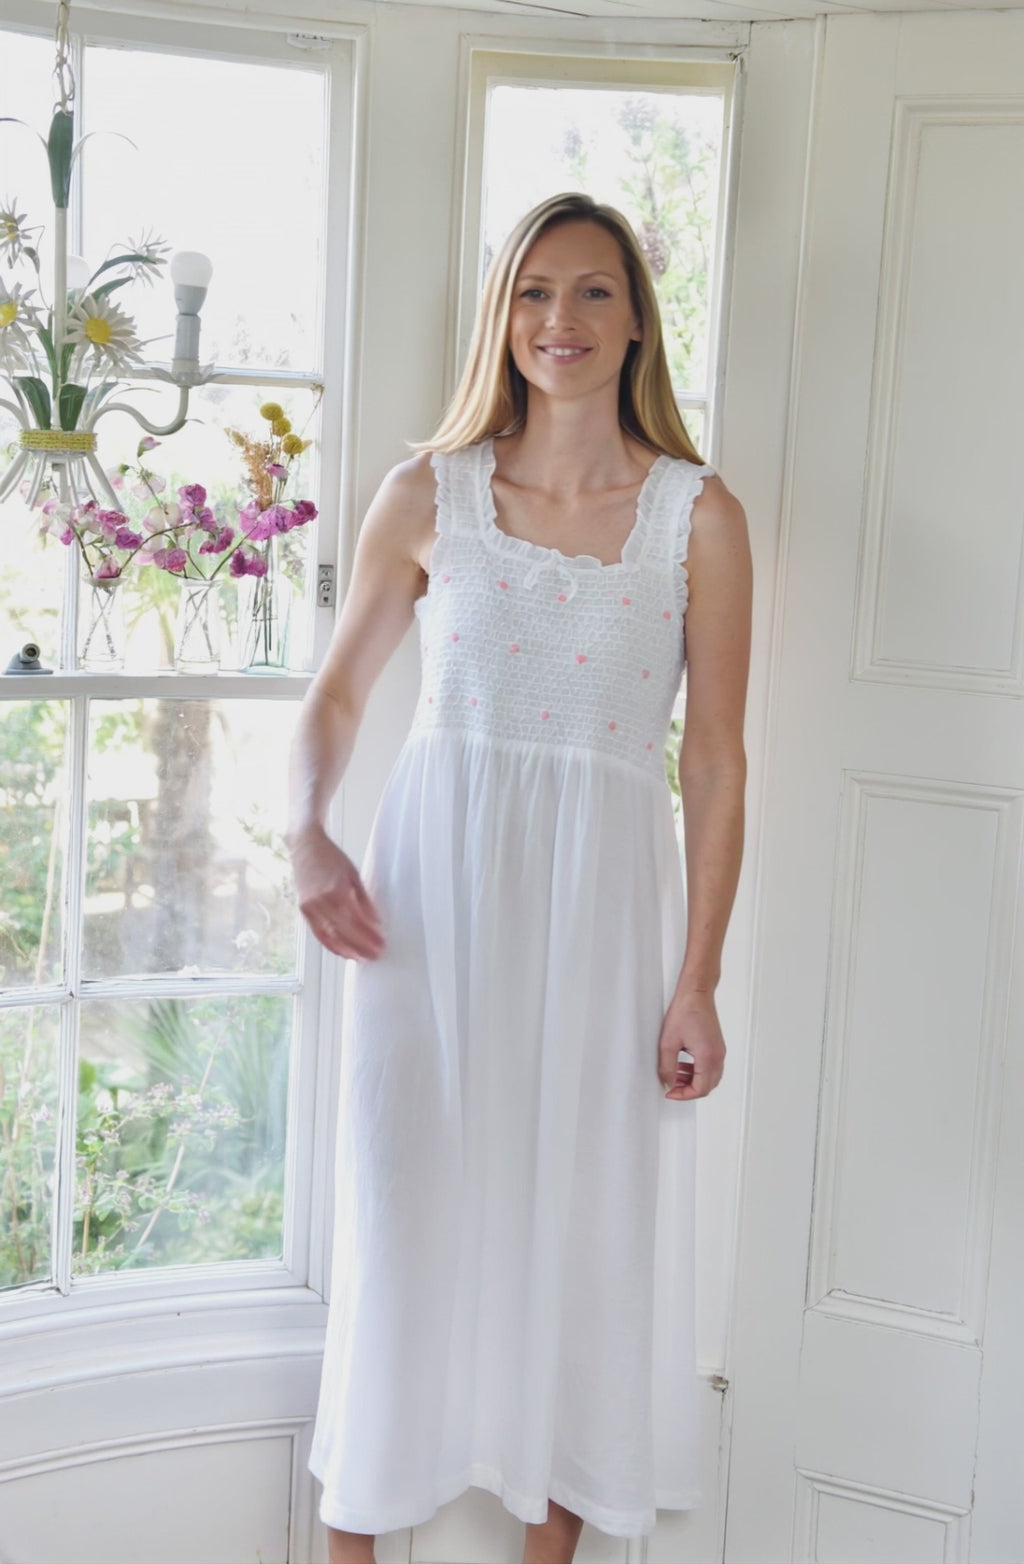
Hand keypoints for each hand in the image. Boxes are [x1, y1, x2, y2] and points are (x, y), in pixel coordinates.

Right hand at [288, 824, 385, 959]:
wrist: (305, 845)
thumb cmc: (331, 857)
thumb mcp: (353, 874)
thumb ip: (364, 899)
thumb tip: (376, 921)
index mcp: (336, 890)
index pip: (356, 921)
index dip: (369, 935)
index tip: (382, 943)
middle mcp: (321, 901)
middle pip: (344, 932)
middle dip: (362, 946)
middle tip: (376, 955)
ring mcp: (310, 906)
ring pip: (330, 936)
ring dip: (347, 950)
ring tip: (361, 958)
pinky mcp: (304, 909)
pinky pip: (318, 933)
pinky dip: (331, 945)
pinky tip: (343, 951)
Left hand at [658, 988, 725, 1099]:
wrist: (697, 992)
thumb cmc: (685, 1011)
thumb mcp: (668, 1042)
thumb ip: (667, 1067)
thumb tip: (668, 1083)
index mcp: (707, 1057)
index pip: (700, 1089)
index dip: (683, 1095)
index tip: (670, 1092)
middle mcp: (718, 1056)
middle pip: (707, 1086)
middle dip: (688, 1089)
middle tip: (671, 1084)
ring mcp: (720, 1051)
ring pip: (710, 1077)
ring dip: (693, 1080)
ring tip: (675, 1073)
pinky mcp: (717, 1046)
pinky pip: (711, 1067)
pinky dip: (698, 1071)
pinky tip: (683, 1064)